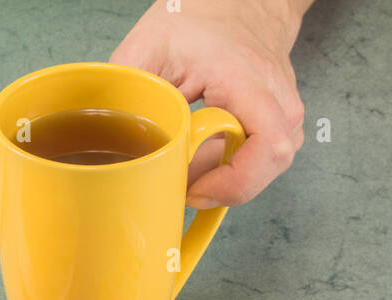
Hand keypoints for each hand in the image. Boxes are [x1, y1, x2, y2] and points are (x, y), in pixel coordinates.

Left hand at [112, 0, 310, 206]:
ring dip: (224, 176)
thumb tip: (105, 131)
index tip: (194, 190)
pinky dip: (231, 166)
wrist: (240, 1)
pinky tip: (204, 157)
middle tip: (181, 183)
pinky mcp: (282, 121)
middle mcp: (278, 99)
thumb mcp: (149, 44)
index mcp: (246, 80)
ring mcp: (286, 111)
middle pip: (268, 165)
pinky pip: (262, 158)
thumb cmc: (198, 19)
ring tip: (189, 163)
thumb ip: (127, 87)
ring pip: (265, 166)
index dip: (234, 183)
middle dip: (221, 186)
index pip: (269, 147)